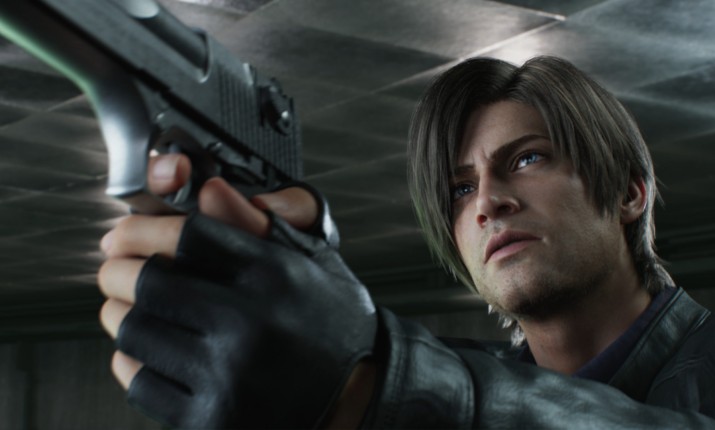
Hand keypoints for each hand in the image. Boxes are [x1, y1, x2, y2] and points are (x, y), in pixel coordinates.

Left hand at [98, 154, 376, 427]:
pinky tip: (151, 349)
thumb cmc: (331, 324)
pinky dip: (133, 358)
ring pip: (133, 330)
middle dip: (117, 269)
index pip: (186, 236)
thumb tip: (209, 190)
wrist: (354, 398)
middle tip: (118, 268)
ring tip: (133, 306)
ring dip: (120, 312)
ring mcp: (227, 377)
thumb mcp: (312, 262)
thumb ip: (260, 224)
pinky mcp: (209, 418)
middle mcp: (249, 325)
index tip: (125, 232)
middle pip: (146, 281)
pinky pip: (139, 380)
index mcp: (275, 277)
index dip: (141, 228)